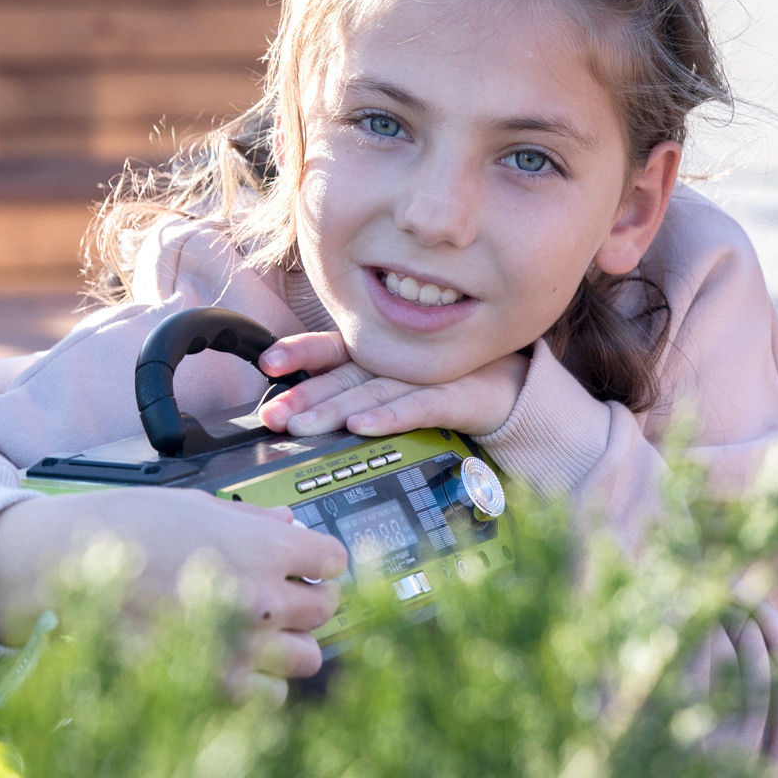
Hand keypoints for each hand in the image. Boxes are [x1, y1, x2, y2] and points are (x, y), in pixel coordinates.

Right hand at [0, 488, 347, 681]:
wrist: (63, 566)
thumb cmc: (122, 527)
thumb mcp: (192, 505)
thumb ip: (250, 520)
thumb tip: (290, 521)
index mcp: (259, 544)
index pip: (333, 559)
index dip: (318, 559)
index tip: (305, 561)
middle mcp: (260, 596)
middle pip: (325, 609)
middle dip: (307, 599)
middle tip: (279, 593)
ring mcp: (240, 645)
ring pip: (307, 658)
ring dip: (288, 643)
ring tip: (255, 630)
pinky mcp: (214, 685)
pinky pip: (271, 696)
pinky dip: (260, 682)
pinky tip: (234, 659)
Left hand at [255, 332, 527, 438]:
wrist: (511, 386)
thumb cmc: (442, 381)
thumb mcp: (390, 381)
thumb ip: (350, 386)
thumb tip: (297, 409)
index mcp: (374, 354)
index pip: (329, 350)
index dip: (297, 354)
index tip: (266, 364)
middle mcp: (393, 361)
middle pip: (341, 377)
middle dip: (303, 395)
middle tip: (271, 414)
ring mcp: (423, 377)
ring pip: (370, 393)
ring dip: (333, 409)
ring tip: (300, 425)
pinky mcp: (453, 397)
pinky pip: (416, 408)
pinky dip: (387, 417)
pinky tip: (361, 427)